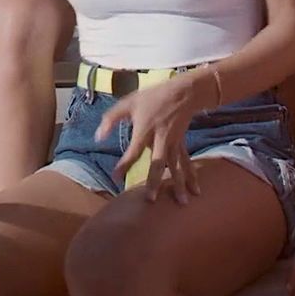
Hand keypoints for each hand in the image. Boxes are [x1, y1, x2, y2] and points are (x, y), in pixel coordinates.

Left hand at [95, 75, 209, 204]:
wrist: (183, 92)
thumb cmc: (153, 97)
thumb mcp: (128, 102)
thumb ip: (111, 119)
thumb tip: (98, 137)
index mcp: (145, 129)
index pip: (134, 150)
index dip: (125, 164)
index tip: (116, 177)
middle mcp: (161, 138)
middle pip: (158, 163)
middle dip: (155, 181)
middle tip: (151, 199)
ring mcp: (174, 143)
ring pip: (177, 166)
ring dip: (179, 184)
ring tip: (182, 203)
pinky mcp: (182, 144)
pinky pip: (186, 162)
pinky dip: (191, 176)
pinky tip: (196, 191)